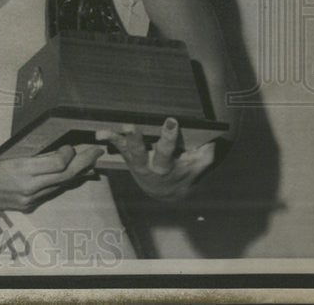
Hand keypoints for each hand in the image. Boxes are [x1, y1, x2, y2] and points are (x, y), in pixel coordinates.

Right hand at [0, 144, 102, 211]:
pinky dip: (62, 183)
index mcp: (20, 170)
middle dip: (83, 163)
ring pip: (59, 185)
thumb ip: (30, 152)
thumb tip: (54, 148)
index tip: (73, 144)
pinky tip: (73, 176)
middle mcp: (26, 187)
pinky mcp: (25, 205)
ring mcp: (27, 199)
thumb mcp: (6, 150)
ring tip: (91, 163)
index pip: (56, 164)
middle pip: (64, 176)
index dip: (69, 154)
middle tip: (96, 151)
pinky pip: (49, 192)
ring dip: (77, 174)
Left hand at [96, 118, 214, 201]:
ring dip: (116, 140)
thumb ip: (206, 154)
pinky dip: (109, 140)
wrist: (166, 193)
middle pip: (141, 152)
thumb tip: (215, 140)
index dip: (169, 136)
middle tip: (131, 125)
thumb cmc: (184, 174)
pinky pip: (118, 149)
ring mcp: (136, 163)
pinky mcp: (128, 158)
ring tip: (105, 132)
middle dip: (136, 139)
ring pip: (126, 151)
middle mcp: (148, 166)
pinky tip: (98, 134)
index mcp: (167, 167)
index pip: (168, 151)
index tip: (171, 121)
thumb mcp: (197, 167)